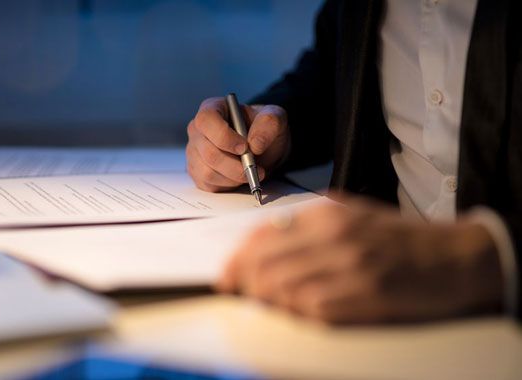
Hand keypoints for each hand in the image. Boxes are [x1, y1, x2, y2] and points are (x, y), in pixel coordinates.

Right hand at [186, 97, 289, 191]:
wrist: (262, 149)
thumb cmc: (263, 130)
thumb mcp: (274, 119)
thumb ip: (269, 123)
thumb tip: (255, 144)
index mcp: (213, 108)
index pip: (206, 120)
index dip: (224, 136)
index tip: (244, 147)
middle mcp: (198, 130)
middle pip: (208, 152)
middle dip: (235, 166)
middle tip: (256, 168)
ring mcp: (195, 152)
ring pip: (207, 172)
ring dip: (234, 177)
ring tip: (250, 172)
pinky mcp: (197, 172)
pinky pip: (208, 184)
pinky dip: (228, 185)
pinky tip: (238, 177)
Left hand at [217, 195, 503, 323]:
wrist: (449, 258)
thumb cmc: (397, 238)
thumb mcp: (348, 216)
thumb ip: (306, 228)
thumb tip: (261, 247)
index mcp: (326, 214)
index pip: (261, 236)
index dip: (236, 261)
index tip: (227, 276)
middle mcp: (332, 236)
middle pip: (263, 264)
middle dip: (244, 284)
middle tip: (241, 293)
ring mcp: (346, 267)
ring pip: (279, 289)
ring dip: (267, 301)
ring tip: (270, 303)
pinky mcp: (359, 297)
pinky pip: (308, 310)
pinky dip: (295, 314)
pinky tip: (300, 311)